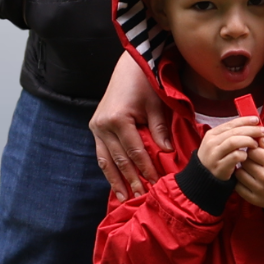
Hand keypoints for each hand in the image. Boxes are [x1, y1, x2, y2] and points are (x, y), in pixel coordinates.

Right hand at [91, 53, 170, 197]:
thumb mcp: (155, 105)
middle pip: (119, 159)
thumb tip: (167, 153)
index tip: (156, 184)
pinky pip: (101, 153)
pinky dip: (108, 168)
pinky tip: (115, 182)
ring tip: (124, 198)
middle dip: (131, 180)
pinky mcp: (95, 126)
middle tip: (141, 197)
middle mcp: (103, 125)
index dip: (146, 169)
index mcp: (118, 119)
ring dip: (115, 180)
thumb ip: (159, 130)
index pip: (134, 152)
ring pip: (105, 160)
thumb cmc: (144, 82)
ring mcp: (96, 126)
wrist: (128, 66)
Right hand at [196, 118, 263, 181]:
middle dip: (251, 130)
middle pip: (234, 131)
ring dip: (247, 141)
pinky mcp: (219, 167)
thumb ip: (231, 136)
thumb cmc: (217, 160)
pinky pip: (234, 157)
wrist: (204, 180)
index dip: (245, 120)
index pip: (230, 123)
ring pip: (233, 141)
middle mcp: (211, 143)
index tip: (257, 120)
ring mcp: (214, 155)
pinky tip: (247, 156)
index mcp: (212, 134)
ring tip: (256, 144)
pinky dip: (243, 154)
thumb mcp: (218, 144)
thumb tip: (250, 126)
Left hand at [231, 135, 263, 208]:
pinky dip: (239, 182)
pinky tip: (247, 179)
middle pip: (244, 161)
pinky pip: (238, 188)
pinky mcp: (254, 199)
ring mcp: (259, 190)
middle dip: (246, 159)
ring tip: (249, 170)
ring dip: (242, 170)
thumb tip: (257, 138)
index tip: (254, 151)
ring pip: (239, 174)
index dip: (252, 148)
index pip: (252, 150)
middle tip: (251, 160)